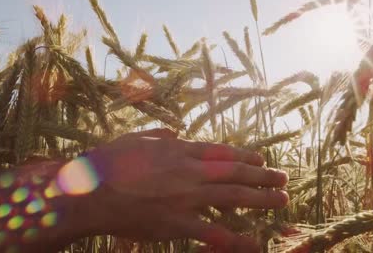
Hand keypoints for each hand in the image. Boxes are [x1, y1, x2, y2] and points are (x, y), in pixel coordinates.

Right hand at [82, 129, 288, 252]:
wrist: (89, 192)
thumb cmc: (108, 162)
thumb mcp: (136, 138)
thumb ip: (160, 135)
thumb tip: (176, 131)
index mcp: (179, 150)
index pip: (221, 152)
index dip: (245, 157)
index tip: (261, 160)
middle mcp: (189, 171)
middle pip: (234, 173)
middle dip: (263, 176)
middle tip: (284, 179)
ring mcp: (186, 198)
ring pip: (232, 198)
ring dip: (261, 199)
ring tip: (282, 199)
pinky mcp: (177, 224)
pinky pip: (212, 233)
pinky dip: (235, 240)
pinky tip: (255, 243)